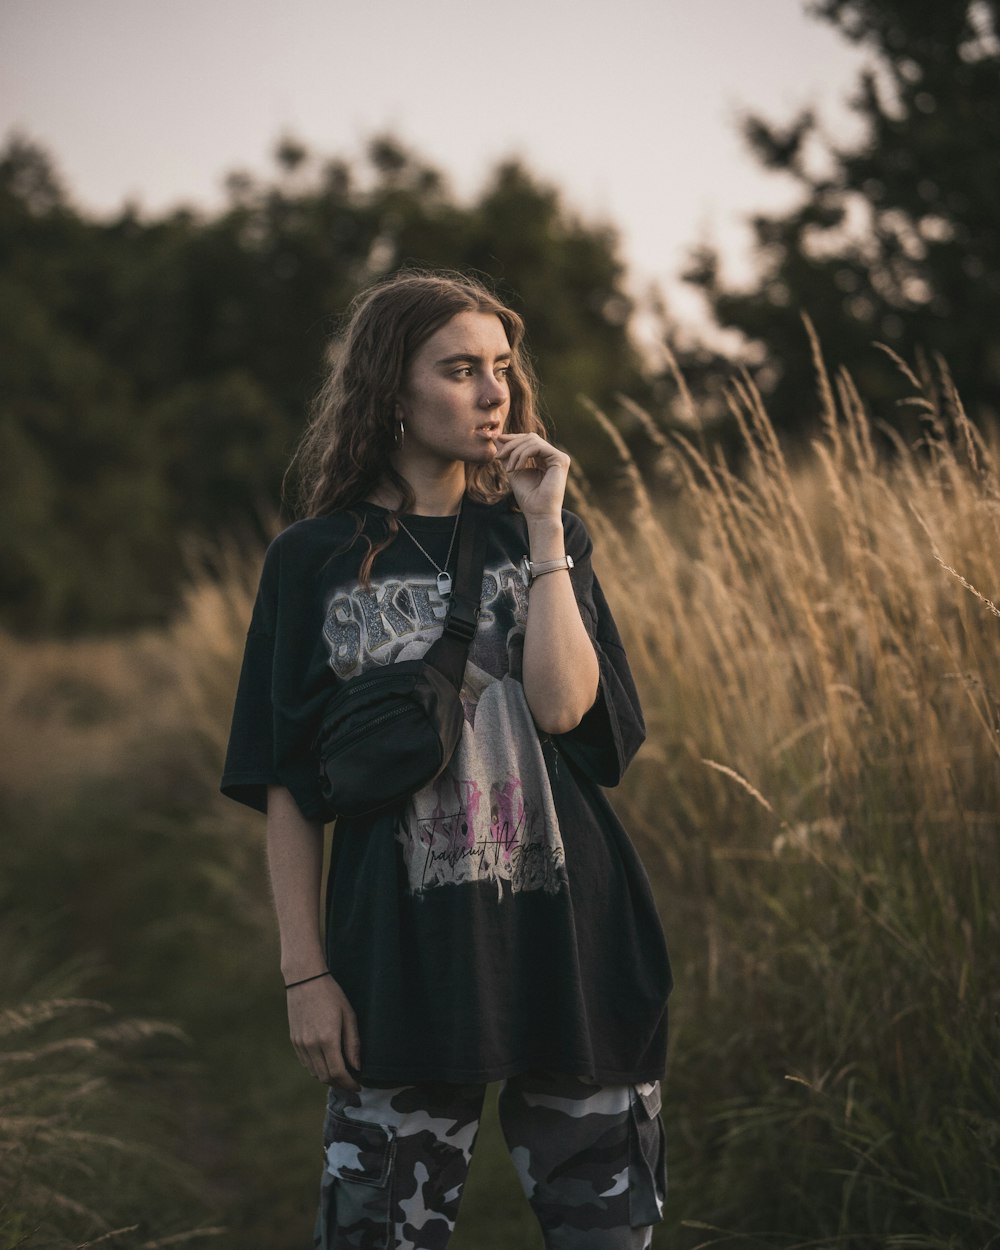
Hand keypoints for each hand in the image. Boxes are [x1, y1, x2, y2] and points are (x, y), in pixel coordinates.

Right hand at [286, 974, 360, 1089]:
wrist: (305, 980)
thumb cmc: (332, 995)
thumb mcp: (349, 1015)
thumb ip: (353, 1043)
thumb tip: (357, 1067)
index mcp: (327, 1039)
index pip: (338, 1072)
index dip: (349, 1083)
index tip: (358, 1085)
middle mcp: (311, 1045)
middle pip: (325, 1077)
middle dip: (340, 1084)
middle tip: (352, 1083)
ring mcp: (300, 1044)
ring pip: (314, 1073)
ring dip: (328, 1078)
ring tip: (341, 1075)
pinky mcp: (294, 1040)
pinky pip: (306, 1063)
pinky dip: (317, 1069)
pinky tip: (327, 1063)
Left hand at [495, 433, 569, 520]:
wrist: (538, 513)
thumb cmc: (528, 497)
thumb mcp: (513, 470)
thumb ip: (507, 455)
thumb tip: (496, 437)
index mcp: (545, 458)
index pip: (529, 441)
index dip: (513, 438)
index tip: (497, 439)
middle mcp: (554, 456)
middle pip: (530, 438)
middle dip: (512, 444)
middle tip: (498, 456)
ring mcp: (559, 457)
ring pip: (532, 441)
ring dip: (515, 453)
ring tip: (509, 468)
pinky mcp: (561, 459)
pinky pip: (537, 447)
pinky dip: (523, 455)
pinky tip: (517, 468)